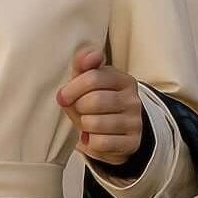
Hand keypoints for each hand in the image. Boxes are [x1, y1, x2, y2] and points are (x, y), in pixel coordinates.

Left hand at [56, 45, 150, 173]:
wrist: (116, 134)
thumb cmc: (96, 105)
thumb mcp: (88, 84)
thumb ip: (84, 65)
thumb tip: (91, 55)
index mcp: (122, 80)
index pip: (94, 78)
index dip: (72, 88)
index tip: (63, 97)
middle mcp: (132, 99)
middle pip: (94, 101)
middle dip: (78, 108)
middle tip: (79, 111)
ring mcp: (135, 122)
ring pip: (95, 123)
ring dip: (84, 126)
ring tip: (88, 124)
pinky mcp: (131, 143)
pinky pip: (100, 143)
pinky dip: (91, 143)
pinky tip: (94, 138)